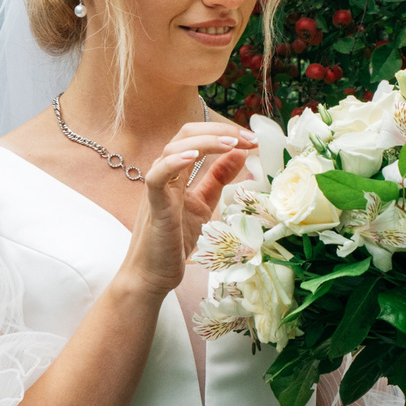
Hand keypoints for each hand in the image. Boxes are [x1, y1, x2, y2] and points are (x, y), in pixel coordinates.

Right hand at [118, 122, 256, 296]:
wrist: (153, 275)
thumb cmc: (173, 241)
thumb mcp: (204, 204)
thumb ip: (218, 179)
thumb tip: (240, 154)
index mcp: (177, 172)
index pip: (198, 137)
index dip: (224, 132)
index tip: (252, 139)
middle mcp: (165, 174)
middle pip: (186, 134)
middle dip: (219, 131)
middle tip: (249, 138)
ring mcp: (157, 188)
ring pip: (172, 148)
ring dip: (205, 142)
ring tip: (232, 143)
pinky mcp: (154, 206)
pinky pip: (157, 176)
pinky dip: (173, 162)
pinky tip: (193, 156)